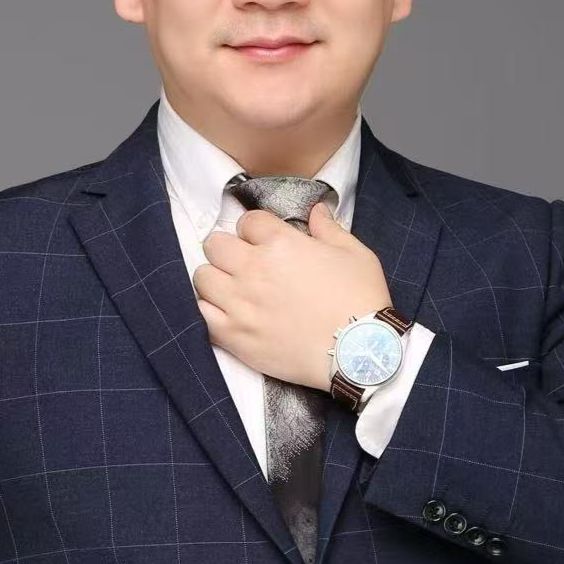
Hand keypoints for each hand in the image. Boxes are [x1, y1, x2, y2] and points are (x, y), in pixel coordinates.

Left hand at [194, 203, 391, 390]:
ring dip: (216, 276)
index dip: (255, 227)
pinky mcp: (235, 336)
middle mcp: (254, 269)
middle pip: (215, 244)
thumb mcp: (354, 253)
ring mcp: (240, 304)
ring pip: (202, 277)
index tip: (263, 238)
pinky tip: (227, 311)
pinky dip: (210, 309)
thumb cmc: (361, 299)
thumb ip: (329, 227)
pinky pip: (203, 314)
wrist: (359, 353)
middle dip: (228, 247)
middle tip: (242, 259)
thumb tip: (316, 210)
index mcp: (281, 243)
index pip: (248, 221)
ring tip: (232, 285)